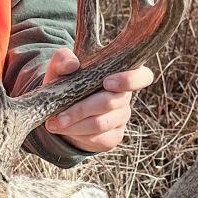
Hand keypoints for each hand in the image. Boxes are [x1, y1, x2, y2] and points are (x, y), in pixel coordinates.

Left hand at [40, 49, 154, 152]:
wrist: (59, 109)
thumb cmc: (65, 82)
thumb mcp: (59, 67)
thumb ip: (62, 59)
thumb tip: (73, 64)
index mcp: (120, 73)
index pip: (142, 76)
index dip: (129, 80)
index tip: (106, 82)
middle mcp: (125, 96)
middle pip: (110, 102)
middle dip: (81, 109)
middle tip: (59, 115)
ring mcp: (121, 118)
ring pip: (100, 123)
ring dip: (75, 124)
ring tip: (55, 123)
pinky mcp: (113, 136)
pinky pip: (98, 139)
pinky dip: (77, 135)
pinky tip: (64, 130)